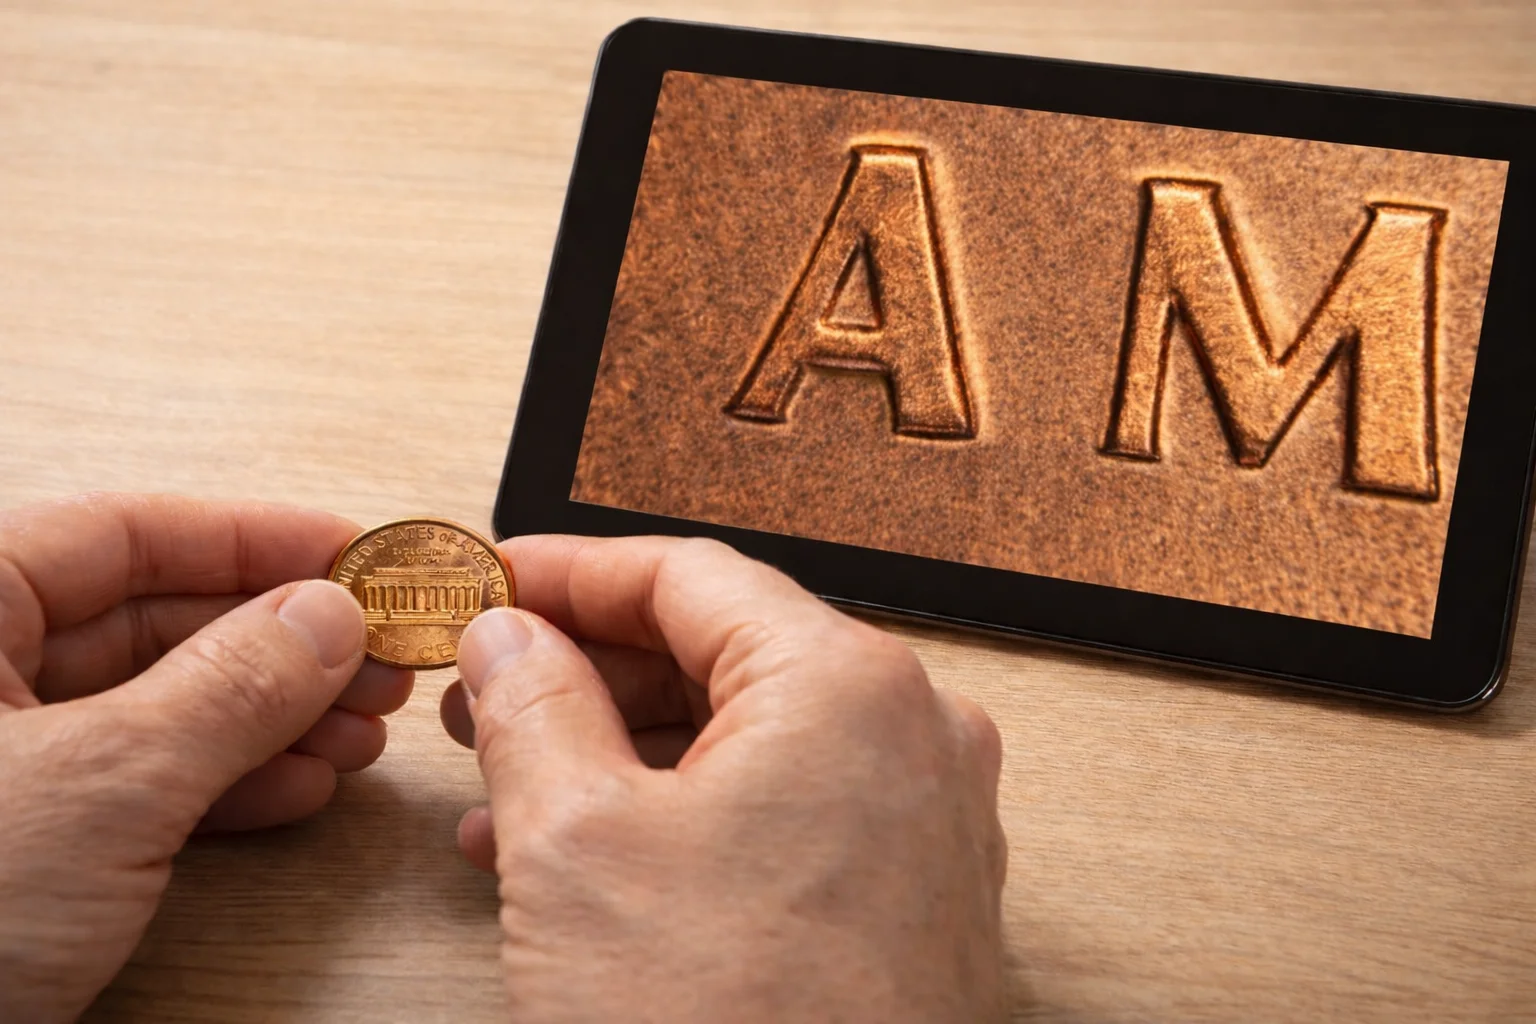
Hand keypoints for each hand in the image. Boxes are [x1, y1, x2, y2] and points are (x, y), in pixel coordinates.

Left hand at [0, 493, 412, 1021]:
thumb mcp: (102, 787)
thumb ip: (229, 688)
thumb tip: (326, 613)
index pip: (122, 535)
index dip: (254, 536)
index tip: (357, 552)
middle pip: (151, 619)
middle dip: (281, 641)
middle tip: (382, 651)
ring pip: (157, 706)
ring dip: (274, 717)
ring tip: (363, 729)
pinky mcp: (18, 845)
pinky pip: (139, 785)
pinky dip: (228, 785)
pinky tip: (301, 788)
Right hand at [439, 536, 1006, 1021]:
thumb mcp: (578, 845)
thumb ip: (532, 705)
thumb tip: (509, 636)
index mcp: (849, 685)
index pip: (690, 575)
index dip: (572, 572)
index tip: (497, 581)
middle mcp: (911, 738)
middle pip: (723, 653)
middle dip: (588, 671)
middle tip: (489, 684)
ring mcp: (923, 823)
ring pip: (747, 742)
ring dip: (621, 754)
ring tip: (510, 784)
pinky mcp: (909, 900)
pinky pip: (784, 816)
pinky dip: (684, 818)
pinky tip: (587, 858)